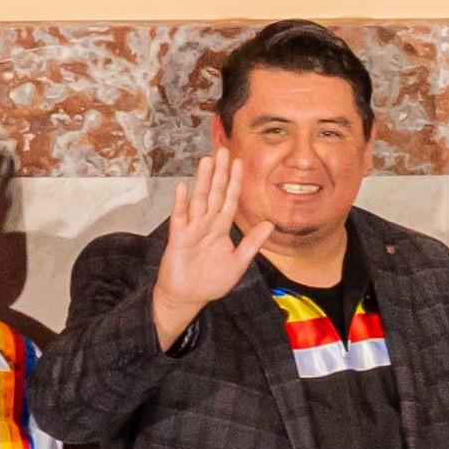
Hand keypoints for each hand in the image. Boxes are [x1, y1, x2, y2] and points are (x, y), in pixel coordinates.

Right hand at [150, 148, 261, 340]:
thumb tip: (270, 224)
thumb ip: (252, 243)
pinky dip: (181, 203)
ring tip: (206, 161)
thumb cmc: (211, 281)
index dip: (234, 182)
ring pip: (198, 200)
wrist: (188, 297)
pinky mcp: (178, 238)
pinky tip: (183, 188)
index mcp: (221, 228)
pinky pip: (180, 218)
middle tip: (222, 150)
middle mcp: (206, 224)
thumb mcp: (238, 262)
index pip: (229, 200)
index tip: (239, 163)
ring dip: (202, 181)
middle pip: (214, 193)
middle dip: (219, 173)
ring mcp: (191, 229)